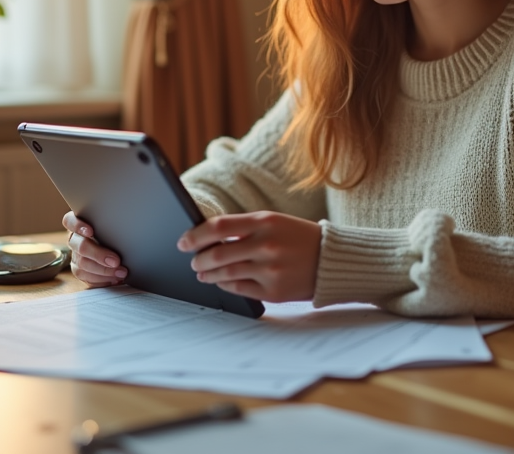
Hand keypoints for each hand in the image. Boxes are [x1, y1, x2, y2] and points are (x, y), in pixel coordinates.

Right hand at [62, 211, 127, 286]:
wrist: (115, 250)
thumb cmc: (114, 233)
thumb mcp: (112, 226)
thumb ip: (112, 225)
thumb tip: (128, 227)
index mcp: (79, 224)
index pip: (69, 221)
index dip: (78, 226)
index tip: (91, 231)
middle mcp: (75, 240)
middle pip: (80, 246)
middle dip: (98, 255)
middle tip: (116, 261)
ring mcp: (75, 256)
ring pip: (82, 264)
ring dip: (103, 270)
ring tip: (121, 272)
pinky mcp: (79, 270)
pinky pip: (86, 277)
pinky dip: (102, 279)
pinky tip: (114, 279)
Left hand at [176, 211, 321, 302]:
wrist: (330, 259)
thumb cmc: (298, 237)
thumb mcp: (274, 222)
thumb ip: (243, 227)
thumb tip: (207, 238)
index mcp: (265, 222)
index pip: (219, 226)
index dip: (195, 235)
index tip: (183, 241)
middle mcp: (266, 245)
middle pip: (217, 254)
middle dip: (199, 259)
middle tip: (194, 260)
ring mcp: (270, 270)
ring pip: (225, 274)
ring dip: (208, 274)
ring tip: (203, 272)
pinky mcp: (273, 291)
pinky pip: (238, 289)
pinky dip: (225, 285)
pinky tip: (222, 281)